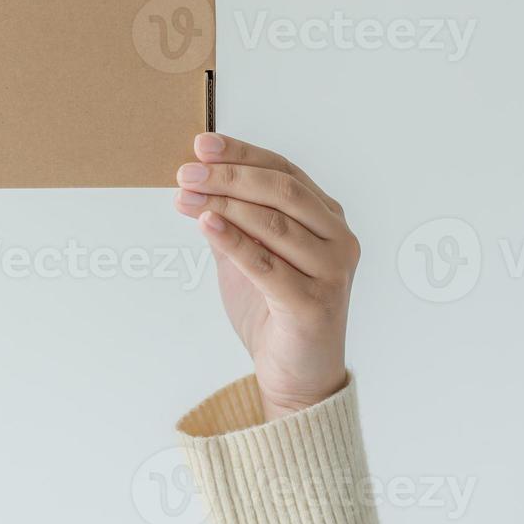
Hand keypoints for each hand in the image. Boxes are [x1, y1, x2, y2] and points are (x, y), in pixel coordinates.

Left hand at [174, 133, 359, 421]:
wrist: (297, 378)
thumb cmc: (274, 311)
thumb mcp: (249, 255)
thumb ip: (233, 220)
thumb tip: (197, 181)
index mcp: (327, 218)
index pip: (284, 171)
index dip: (242, 154)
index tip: (202, 145)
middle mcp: (338, 239)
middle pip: (282, 191)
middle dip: (229, 176)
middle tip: (187, 172)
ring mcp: (332, 272)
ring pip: (274, 223)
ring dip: (223, 203)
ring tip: (184, 195)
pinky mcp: (315, 304)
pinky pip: (267, 264)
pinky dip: (234, 240)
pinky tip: (206, 223)